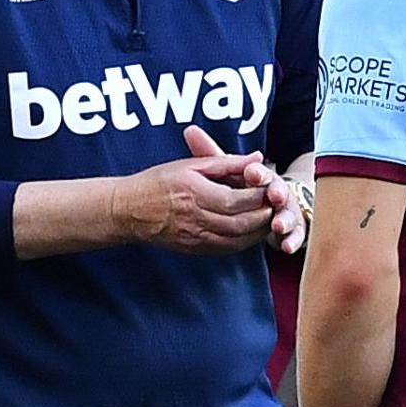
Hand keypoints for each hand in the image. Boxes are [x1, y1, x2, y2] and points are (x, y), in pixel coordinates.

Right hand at [111, 125, 272, 252]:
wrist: (129, 209)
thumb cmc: (156, 182)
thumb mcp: (189, 164)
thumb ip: (225, 162)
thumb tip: (256, 158)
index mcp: (196, 192)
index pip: (238, 199)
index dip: (259, 196)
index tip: (270, 187)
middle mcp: (197, 217)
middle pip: (242, 221)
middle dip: (264, 214)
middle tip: (276, 205)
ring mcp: (196, 235)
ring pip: (238, 238)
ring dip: (258, 230)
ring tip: (268, 218)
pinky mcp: (195, 248)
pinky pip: (227, 248)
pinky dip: (244, 242)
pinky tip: (250, 232)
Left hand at [184, 125, 307, 254]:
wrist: (274, 200)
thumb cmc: (244, 183)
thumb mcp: (226, 169)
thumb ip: (211, 152)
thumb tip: (190, 130)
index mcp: (261, 175)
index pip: (260, 171)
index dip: (257, 172)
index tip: (253, 173)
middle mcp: (277, 191)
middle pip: (278, 192)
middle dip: (276, 193)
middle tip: (273, 196)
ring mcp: (287, 210)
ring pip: (287, 214)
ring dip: (284, 219)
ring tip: (278, 225)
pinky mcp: (293, 230)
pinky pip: (295, 237)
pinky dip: (292, 241)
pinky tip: (287, 247)